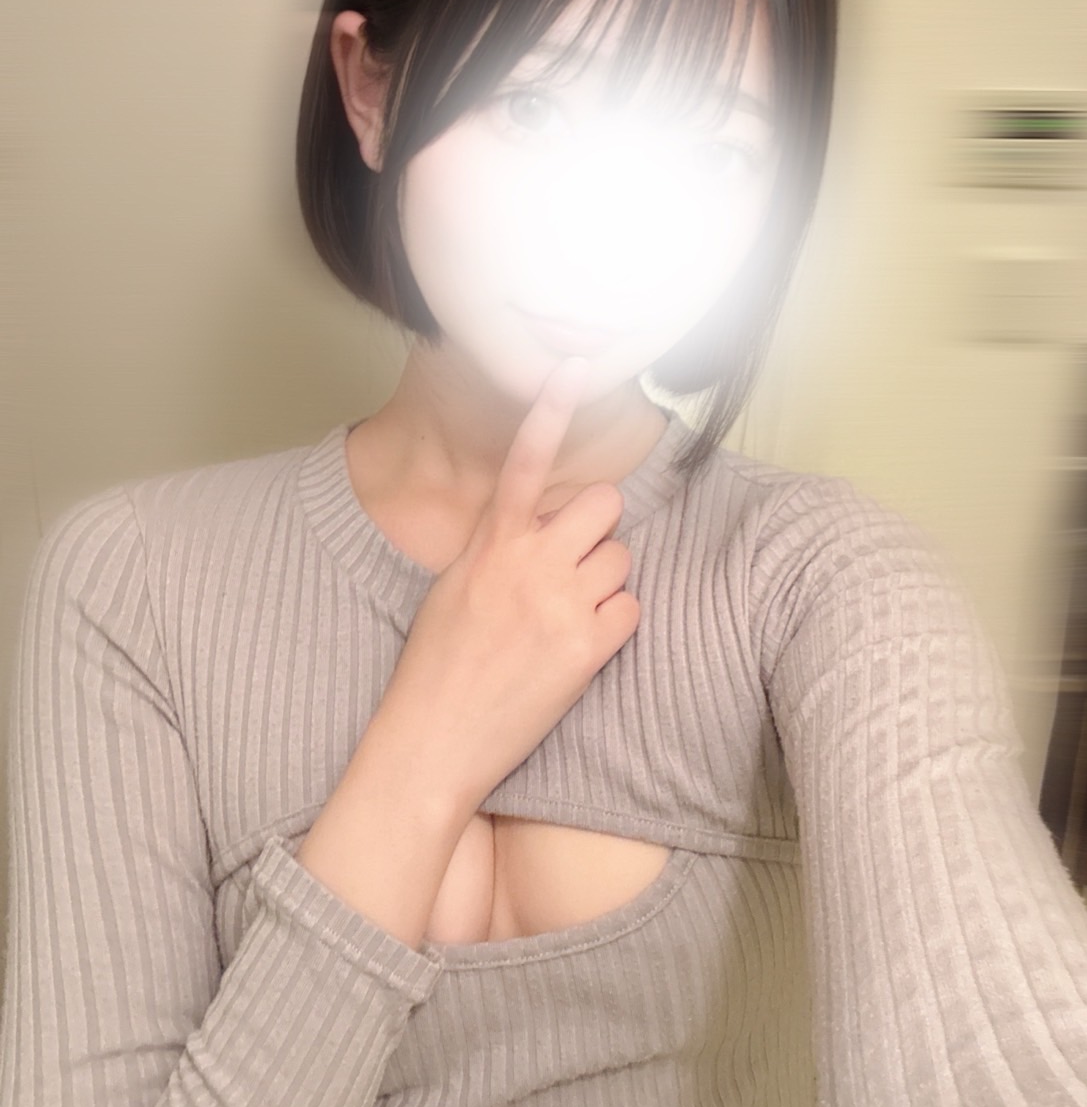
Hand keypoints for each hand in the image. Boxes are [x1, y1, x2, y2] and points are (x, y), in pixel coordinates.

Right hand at [374, 357, 640, 817]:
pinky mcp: (587, 649)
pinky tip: (581, 645)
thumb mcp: (452, 587)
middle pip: (604, 505)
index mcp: (490, 543)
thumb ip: (495, 546)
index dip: (552, 409)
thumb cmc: (434, 665)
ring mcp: (561, 604)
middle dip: (597, 528)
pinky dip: (614, 624)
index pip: (525, 460)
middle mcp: (529, 563)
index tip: (576, 367)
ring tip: (567, 614)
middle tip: (572, 562)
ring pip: (621, 559)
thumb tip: (532, 526)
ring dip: (604, 580)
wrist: (434, 739)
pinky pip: (631, 609)